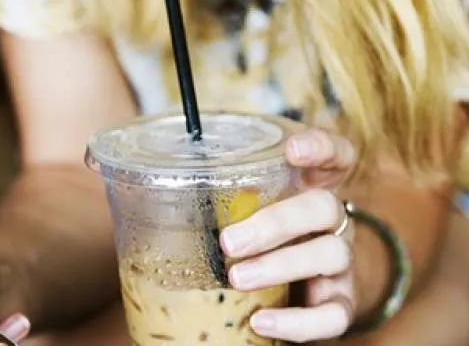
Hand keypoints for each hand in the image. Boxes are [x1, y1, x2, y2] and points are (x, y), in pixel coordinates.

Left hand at [220, 128, 358, 342]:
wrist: (295, 297)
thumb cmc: (257, 243)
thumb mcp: (240, 214)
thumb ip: (210, 201)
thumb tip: (127, 194)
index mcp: (310, 189)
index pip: (336, 156)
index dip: (321, 147)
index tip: (292, 150)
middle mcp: (332, 223)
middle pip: (324, 206)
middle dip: (276, 222)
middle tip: (230, 241)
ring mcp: (340, 264)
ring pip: (330, 255)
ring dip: (281, 266)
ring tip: (237, 278)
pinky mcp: (341, 305)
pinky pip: (333, 315)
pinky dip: (298, 321)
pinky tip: (261, 321)